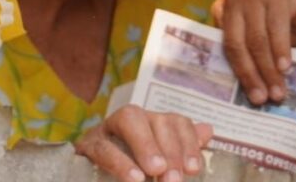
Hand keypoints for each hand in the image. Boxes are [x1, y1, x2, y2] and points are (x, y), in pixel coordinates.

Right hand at [74, 104, 211, 181]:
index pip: (176, 122)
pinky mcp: (87, 144)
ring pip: (129, 120)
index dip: (188, 143)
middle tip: (174, 179)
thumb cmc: (133, 168)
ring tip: (156, 173)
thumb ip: (182, 146)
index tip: (193, 169)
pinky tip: (134, 179)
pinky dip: (119, 162)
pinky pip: (103, 146)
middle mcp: (132, 119)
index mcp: (154, 122)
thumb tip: (208, 130)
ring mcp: (108, 128)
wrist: (93, 178)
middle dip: (169, 149)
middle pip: (156, 119)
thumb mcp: (160, 160)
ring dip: (146, 147)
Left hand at [212, 0, 295, 105]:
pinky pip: (277, 27)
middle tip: (263, 98)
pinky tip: (285, 68)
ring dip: (268, 69)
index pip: (224, 47)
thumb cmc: (281, 24)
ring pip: (257, 39)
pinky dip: (281, 50)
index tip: (249, 97)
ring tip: (278, 90)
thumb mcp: (260, 37)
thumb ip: (248, 55)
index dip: (237, 74)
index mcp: (222, 9)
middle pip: (238, 43)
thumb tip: (249, 94)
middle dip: (251, 75)